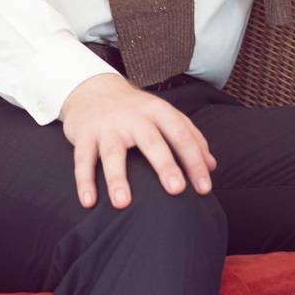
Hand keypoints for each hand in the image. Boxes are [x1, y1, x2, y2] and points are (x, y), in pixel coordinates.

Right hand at [59, 73, 217, 208]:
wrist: (93, 90)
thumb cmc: (136, 110)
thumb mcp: (165, 115)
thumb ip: (190, 137)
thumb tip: (211, 166)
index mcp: (159, 112)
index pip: (182, 136)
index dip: (195, 162)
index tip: (204, 189)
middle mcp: (134, 117)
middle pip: (151, 142)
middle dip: (165, 165)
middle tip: (176, 190)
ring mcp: (108, 127)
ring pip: (113, 153)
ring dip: (117, 178)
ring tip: (123, 204)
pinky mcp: (84, 135)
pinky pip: (82, 160)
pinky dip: (84, 181)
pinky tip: (88, 202)